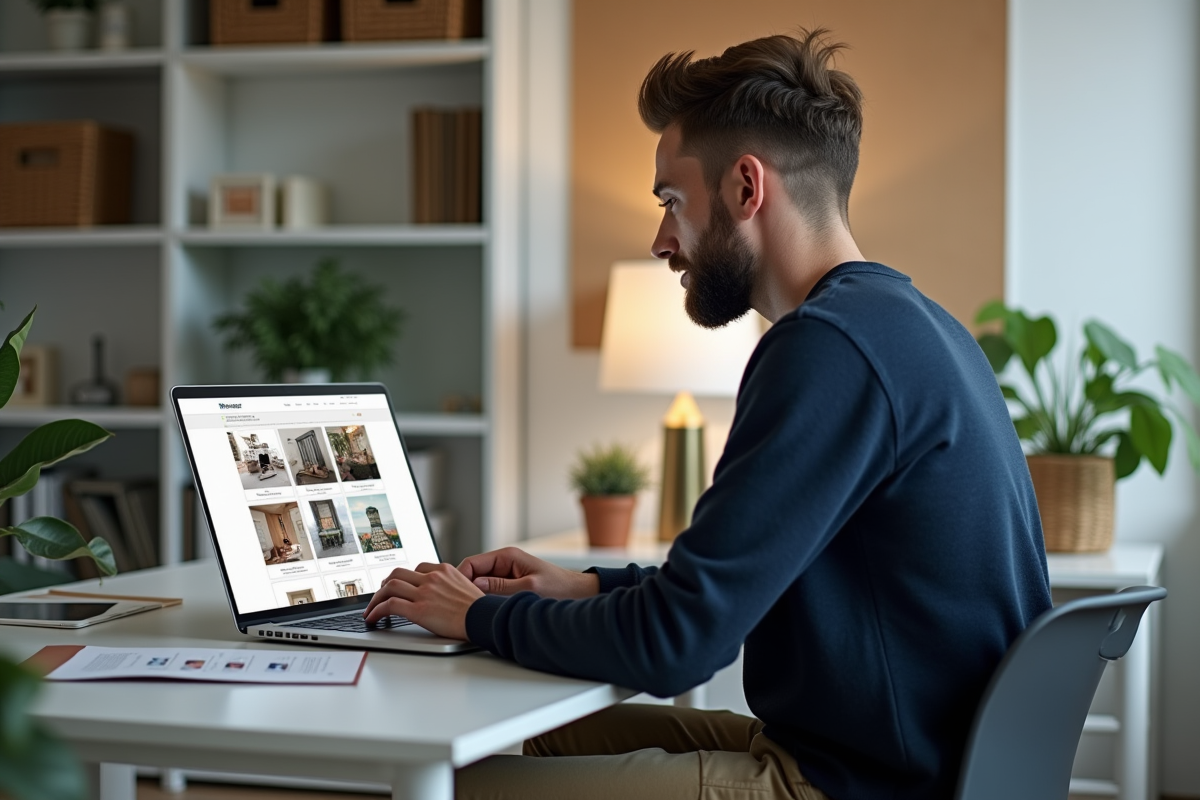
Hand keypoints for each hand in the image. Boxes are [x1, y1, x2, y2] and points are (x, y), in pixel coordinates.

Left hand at [363, 562, 482, 639]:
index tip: (400, 586)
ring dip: (376, 598)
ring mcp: (425, 592)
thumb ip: (452, 587)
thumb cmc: (480, 610)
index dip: (405, 578)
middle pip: (398, 573)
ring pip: (389, 586)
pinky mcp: (419, 610)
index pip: (417, 568)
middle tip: (380, 595)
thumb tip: (445, 595)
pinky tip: (374, 618)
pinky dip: (377, 611)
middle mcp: (432, 578)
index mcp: (445, 571)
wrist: (485, 618)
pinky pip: (390, 605)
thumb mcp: (467, 588)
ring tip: (372, 609)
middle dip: (385, 584)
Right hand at [458, 547, 599, 598]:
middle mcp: (503, 563)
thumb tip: (475, 586)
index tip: (453, 595)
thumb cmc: (559, 588)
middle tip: (458, 606)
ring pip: (479, 584)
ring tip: (470, 612)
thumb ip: (501, 587)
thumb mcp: (528, 588)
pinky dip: (484, 601)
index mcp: (507, 556)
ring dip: (474, 596)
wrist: (578, 594)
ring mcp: (505, 574)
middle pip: (472, 574)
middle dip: (464, 589)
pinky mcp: (509, 586)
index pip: (471, 563)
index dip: (459, 578)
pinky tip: (484, 613)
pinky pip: (489, 592)